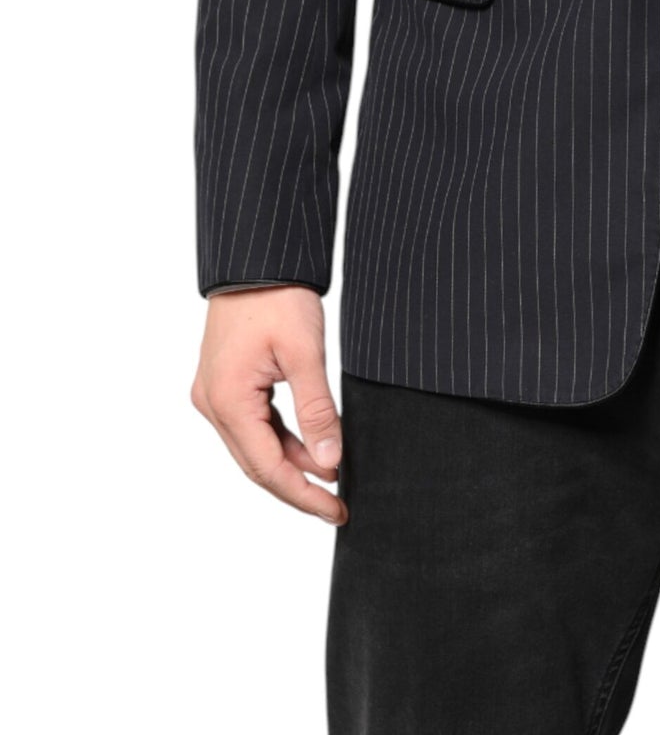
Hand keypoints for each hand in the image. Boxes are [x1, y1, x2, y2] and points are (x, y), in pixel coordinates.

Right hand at [191, 285, 346, 523]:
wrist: (258, 258)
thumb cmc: (278, 297)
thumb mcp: (305, 353)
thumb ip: (317, 410)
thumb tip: (330, 460)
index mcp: (227, 400)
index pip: (267, 467)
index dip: (304, 494)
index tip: (337, 509)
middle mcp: (213, 403)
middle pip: (258, 463)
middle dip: (299, 486)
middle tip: (338, 503)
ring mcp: (215, 393)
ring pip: (256, 445)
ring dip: (292, 462)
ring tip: (333, 476)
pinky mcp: (226, 382)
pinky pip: (254, 423)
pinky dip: (283, 438)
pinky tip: (311, 446)